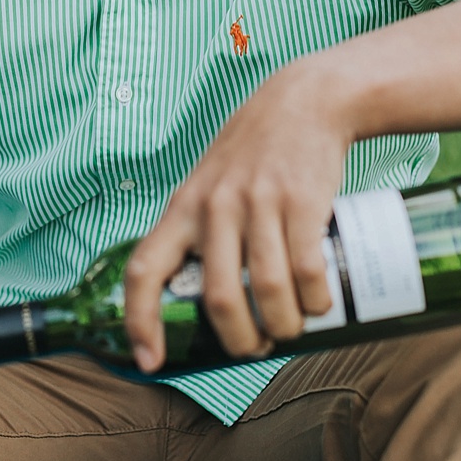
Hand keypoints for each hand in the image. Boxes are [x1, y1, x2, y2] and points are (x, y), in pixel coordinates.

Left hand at [124, 60, 351, 368]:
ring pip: (266, 290)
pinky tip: (319, 304)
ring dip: (284, 325)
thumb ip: (201, 231)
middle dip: (239, 339)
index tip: (151, 360)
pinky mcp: (303, 201)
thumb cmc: (256, 151)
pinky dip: (315, 299)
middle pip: (218, 297)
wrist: (307, 101)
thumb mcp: (210, 183)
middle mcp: (216, 207)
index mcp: (184, 208)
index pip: (145, 271)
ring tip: (292, 329)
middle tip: (255, 348)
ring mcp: (260, 203)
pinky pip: (307, 268)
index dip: (140, 321)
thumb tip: (208, 303)